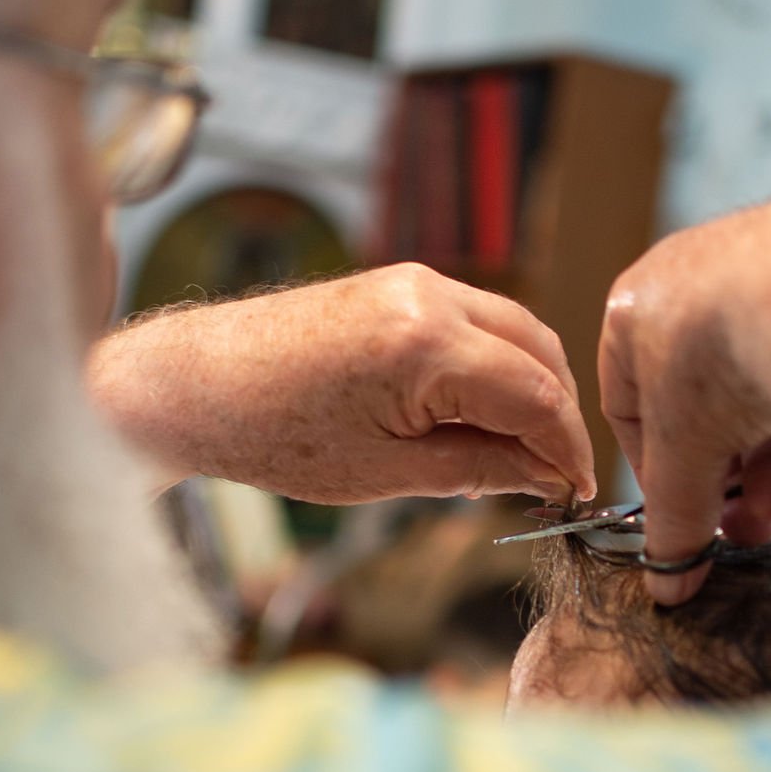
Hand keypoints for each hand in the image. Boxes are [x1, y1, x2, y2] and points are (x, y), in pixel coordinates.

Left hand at [89, 264, 595, 505]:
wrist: (195, 386)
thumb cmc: (273, 436)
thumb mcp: (387, 473)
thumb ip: (479, 467)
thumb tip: (544, 474)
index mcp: (427, 346)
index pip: (538, 396)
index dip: (567, 450)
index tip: (575, 491)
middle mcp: (430, 296)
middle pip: (540, 352)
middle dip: (558, 416)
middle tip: (553, 476)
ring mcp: (415, 280)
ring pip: (515, 329)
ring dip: (532, 386)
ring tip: (518, 451)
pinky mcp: (399, 282)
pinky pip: (477, 319)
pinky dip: (496, 363)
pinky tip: (482, 411)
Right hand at [598, 193, 770, 602]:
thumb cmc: (712, 362)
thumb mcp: (678, 462)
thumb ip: (670, 525)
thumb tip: (668, 586)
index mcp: (635, 308)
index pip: (631, 404)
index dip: (659, 471)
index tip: (685, 513)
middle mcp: (697, 278)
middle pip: (706, 402)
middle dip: (731, 477)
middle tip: (749, 526)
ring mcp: (767, 268)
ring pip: (763, 386)